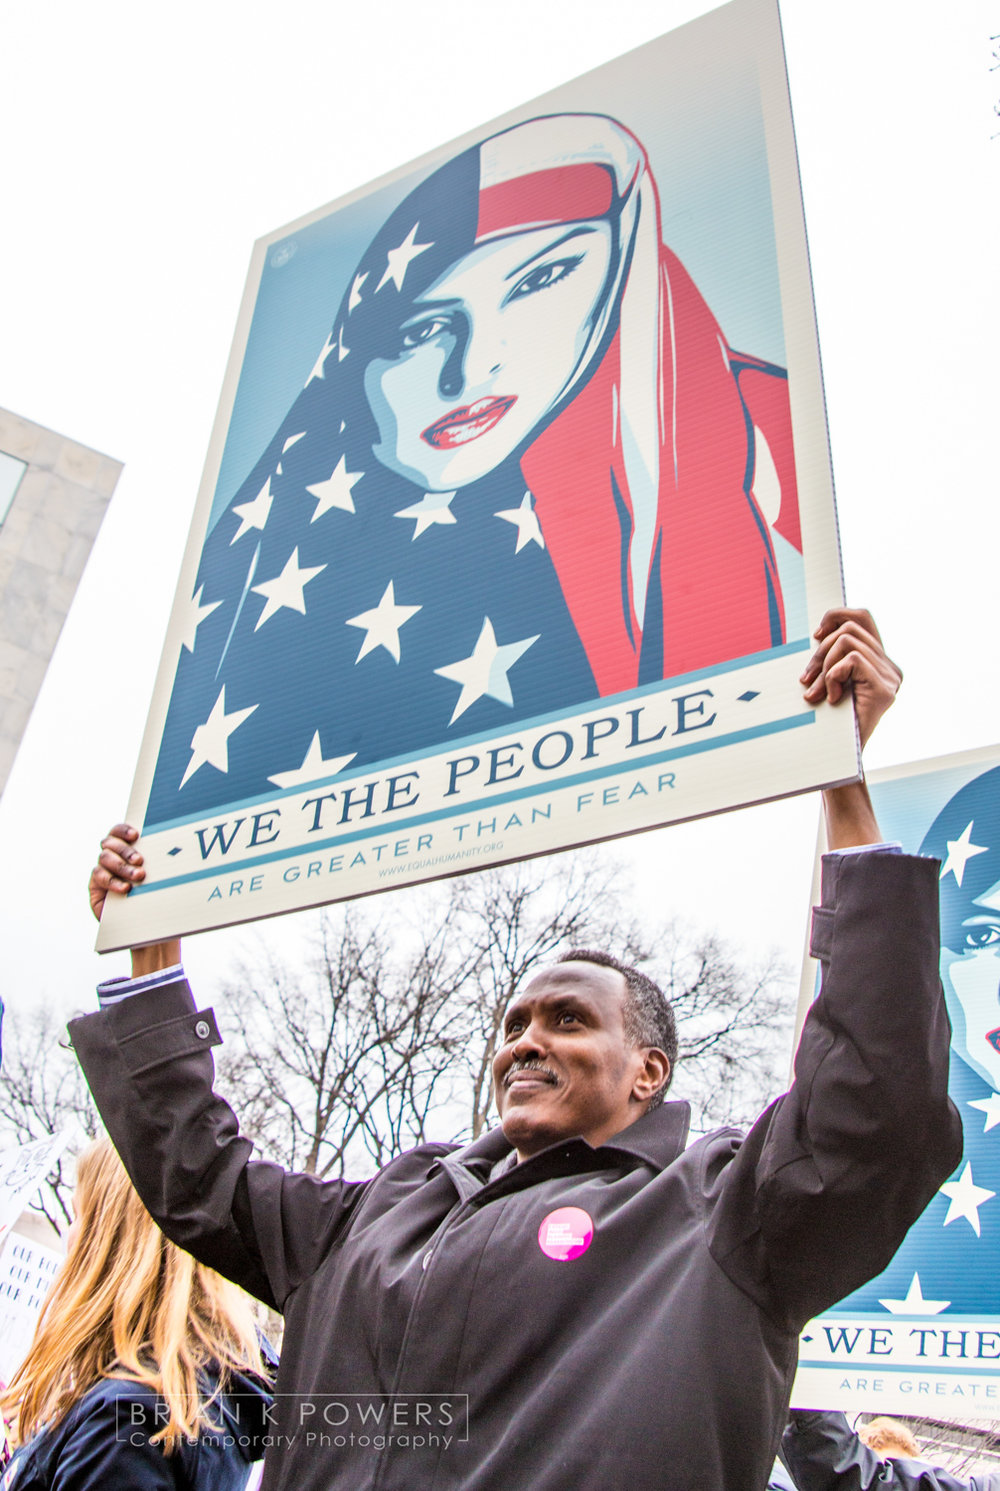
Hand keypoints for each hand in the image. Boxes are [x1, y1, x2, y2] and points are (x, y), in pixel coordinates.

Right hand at [90, 824, 180, 975]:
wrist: (150, 931)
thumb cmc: (160, 900)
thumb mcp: (163, 878)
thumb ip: (163, 860)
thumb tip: (181, 842)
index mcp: (127, 850)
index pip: (118, 831)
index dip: (124, 830)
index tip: (137, 835)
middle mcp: (112, 857)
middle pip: (110, 843)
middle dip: (126, 850)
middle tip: (141, 861)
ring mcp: (103, 871)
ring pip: (104, 858)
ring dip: (122, 866)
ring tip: (139, 877)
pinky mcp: (96, 887)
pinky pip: (99, 876)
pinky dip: (112, 881)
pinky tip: (126, 889)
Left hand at [800, 608, 901, 749]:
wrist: (838, 758)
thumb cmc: (830, 722)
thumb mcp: (829, 681)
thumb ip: (833, 659)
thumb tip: (819, 634)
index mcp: (880, 662)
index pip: (863, 617)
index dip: (837, 615)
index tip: (816, 636)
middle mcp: (891, 667)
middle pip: (850, 629)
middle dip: (820, 651)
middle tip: (806, 680)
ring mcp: (891, 678)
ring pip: (848, 642)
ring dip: (824, 667)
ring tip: (817, 694)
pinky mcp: (886, 690)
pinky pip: (852, 660)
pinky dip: (833, 676)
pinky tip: (831, 698)